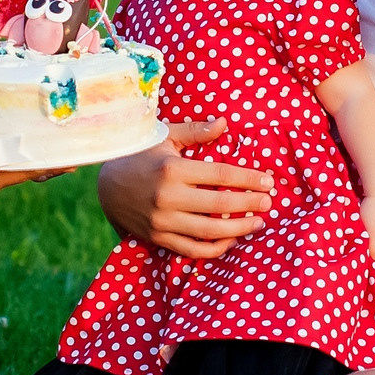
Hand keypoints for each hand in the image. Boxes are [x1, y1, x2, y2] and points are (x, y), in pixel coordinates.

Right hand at [0, 142, 67, 195]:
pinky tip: (22, 141)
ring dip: (37, 156)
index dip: (50, 166)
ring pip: (17, 166)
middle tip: (75, 150)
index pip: (26, 173)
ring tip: (57, 146)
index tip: (73, 160)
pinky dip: (17, 151)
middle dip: (51, 162)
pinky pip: (3, 159)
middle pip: (28, 171)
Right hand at [95, 120, 272, 261]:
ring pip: (210, 231)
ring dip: (239, 229)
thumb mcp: (165, 137)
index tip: (268, 182)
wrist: (106, 185)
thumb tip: (225, 124)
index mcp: (172, 169)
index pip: (221, 175)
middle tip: (268, 202)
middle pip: (220, 205)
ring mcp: (162, 221)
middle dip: (250, 204)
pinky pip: (193, 250)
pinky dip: (216, 248)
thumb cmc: (140, 154)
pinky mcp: (158, 238)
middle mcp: (167, 197)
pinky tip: (231, 239)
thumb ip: (196, 131)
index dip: (248, 179)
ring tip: (257, 223)